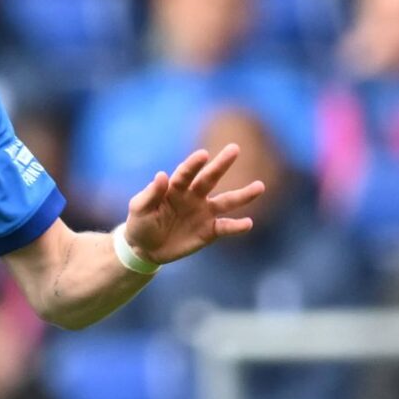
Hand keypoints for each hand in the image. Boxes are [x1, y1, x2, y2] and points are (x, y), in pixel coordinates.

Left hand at [121, 144, 265, 269]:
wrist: (145, 249)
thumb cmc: (140, 223)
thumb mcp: (139, 209)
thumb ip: (150, 193)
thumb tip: (161, 175)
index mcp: (175, 188)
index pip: (186, 173)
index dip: (194, 164)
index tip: (203, 155)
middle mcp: (193, 196)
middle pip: (210, 179)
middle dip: (221, 165)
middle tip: (234, 149)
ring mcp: (203, 213)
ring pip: (226, 201)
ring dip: (243, 195)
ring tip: (260, 186)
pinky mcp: (209, 231)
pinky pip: (225, 227)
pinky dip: (237, 227)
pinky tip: (248, 223)